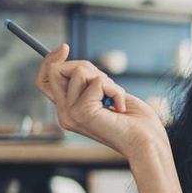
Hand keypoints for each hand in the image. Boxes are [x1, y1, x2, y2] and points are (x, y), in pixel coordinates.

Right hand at [35, 44, 168, 156]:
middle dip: (87, 67)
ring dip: (106, 80)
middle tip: (109, 86)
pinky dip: (116, 90)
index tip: (64, 47)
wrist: (147, 145)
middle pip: (55, 70)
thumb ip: (92, 84)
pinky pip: (98, 82)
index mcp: (68, 110)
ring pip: (79, 71)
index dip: (50, 61)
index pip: (44, 81)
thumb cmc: (137, 123)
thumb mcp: (110, 96)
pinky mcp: (82, 112)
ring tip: (116, 101)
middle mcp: (64, 113)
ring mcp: (70, 114)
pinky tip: (120, 107)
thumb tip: (81, 65)